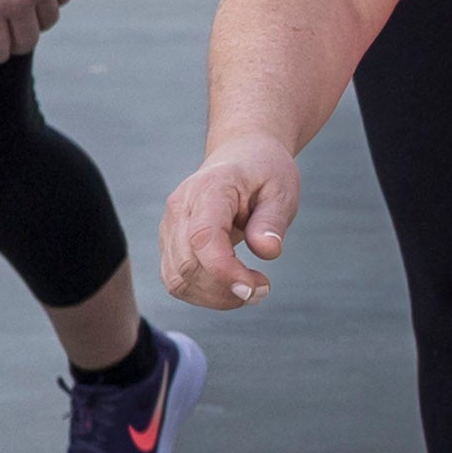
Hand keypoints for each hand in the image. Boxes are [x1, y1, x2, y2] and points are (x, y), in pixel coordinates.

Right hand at [163, 133, 306, 309]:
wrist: (242, 155)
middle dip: (225, 291)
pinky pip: (177, 279)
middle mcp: (180, 208)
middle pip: (187, 265)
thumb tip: (268, 251)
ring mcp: (170, 226)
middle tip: (264, 290)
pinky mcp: (170, 242)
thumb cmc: (264, 172)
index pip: (203, 237)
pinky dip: (203, 294)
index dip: (224, 271)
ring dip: (214, 297)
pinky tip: (232, 287)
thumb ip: (272, 221)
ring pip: (177, 278)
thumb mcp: (281, 189)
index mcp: (209, 189)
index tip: (253, 290)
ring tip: (252, 290)